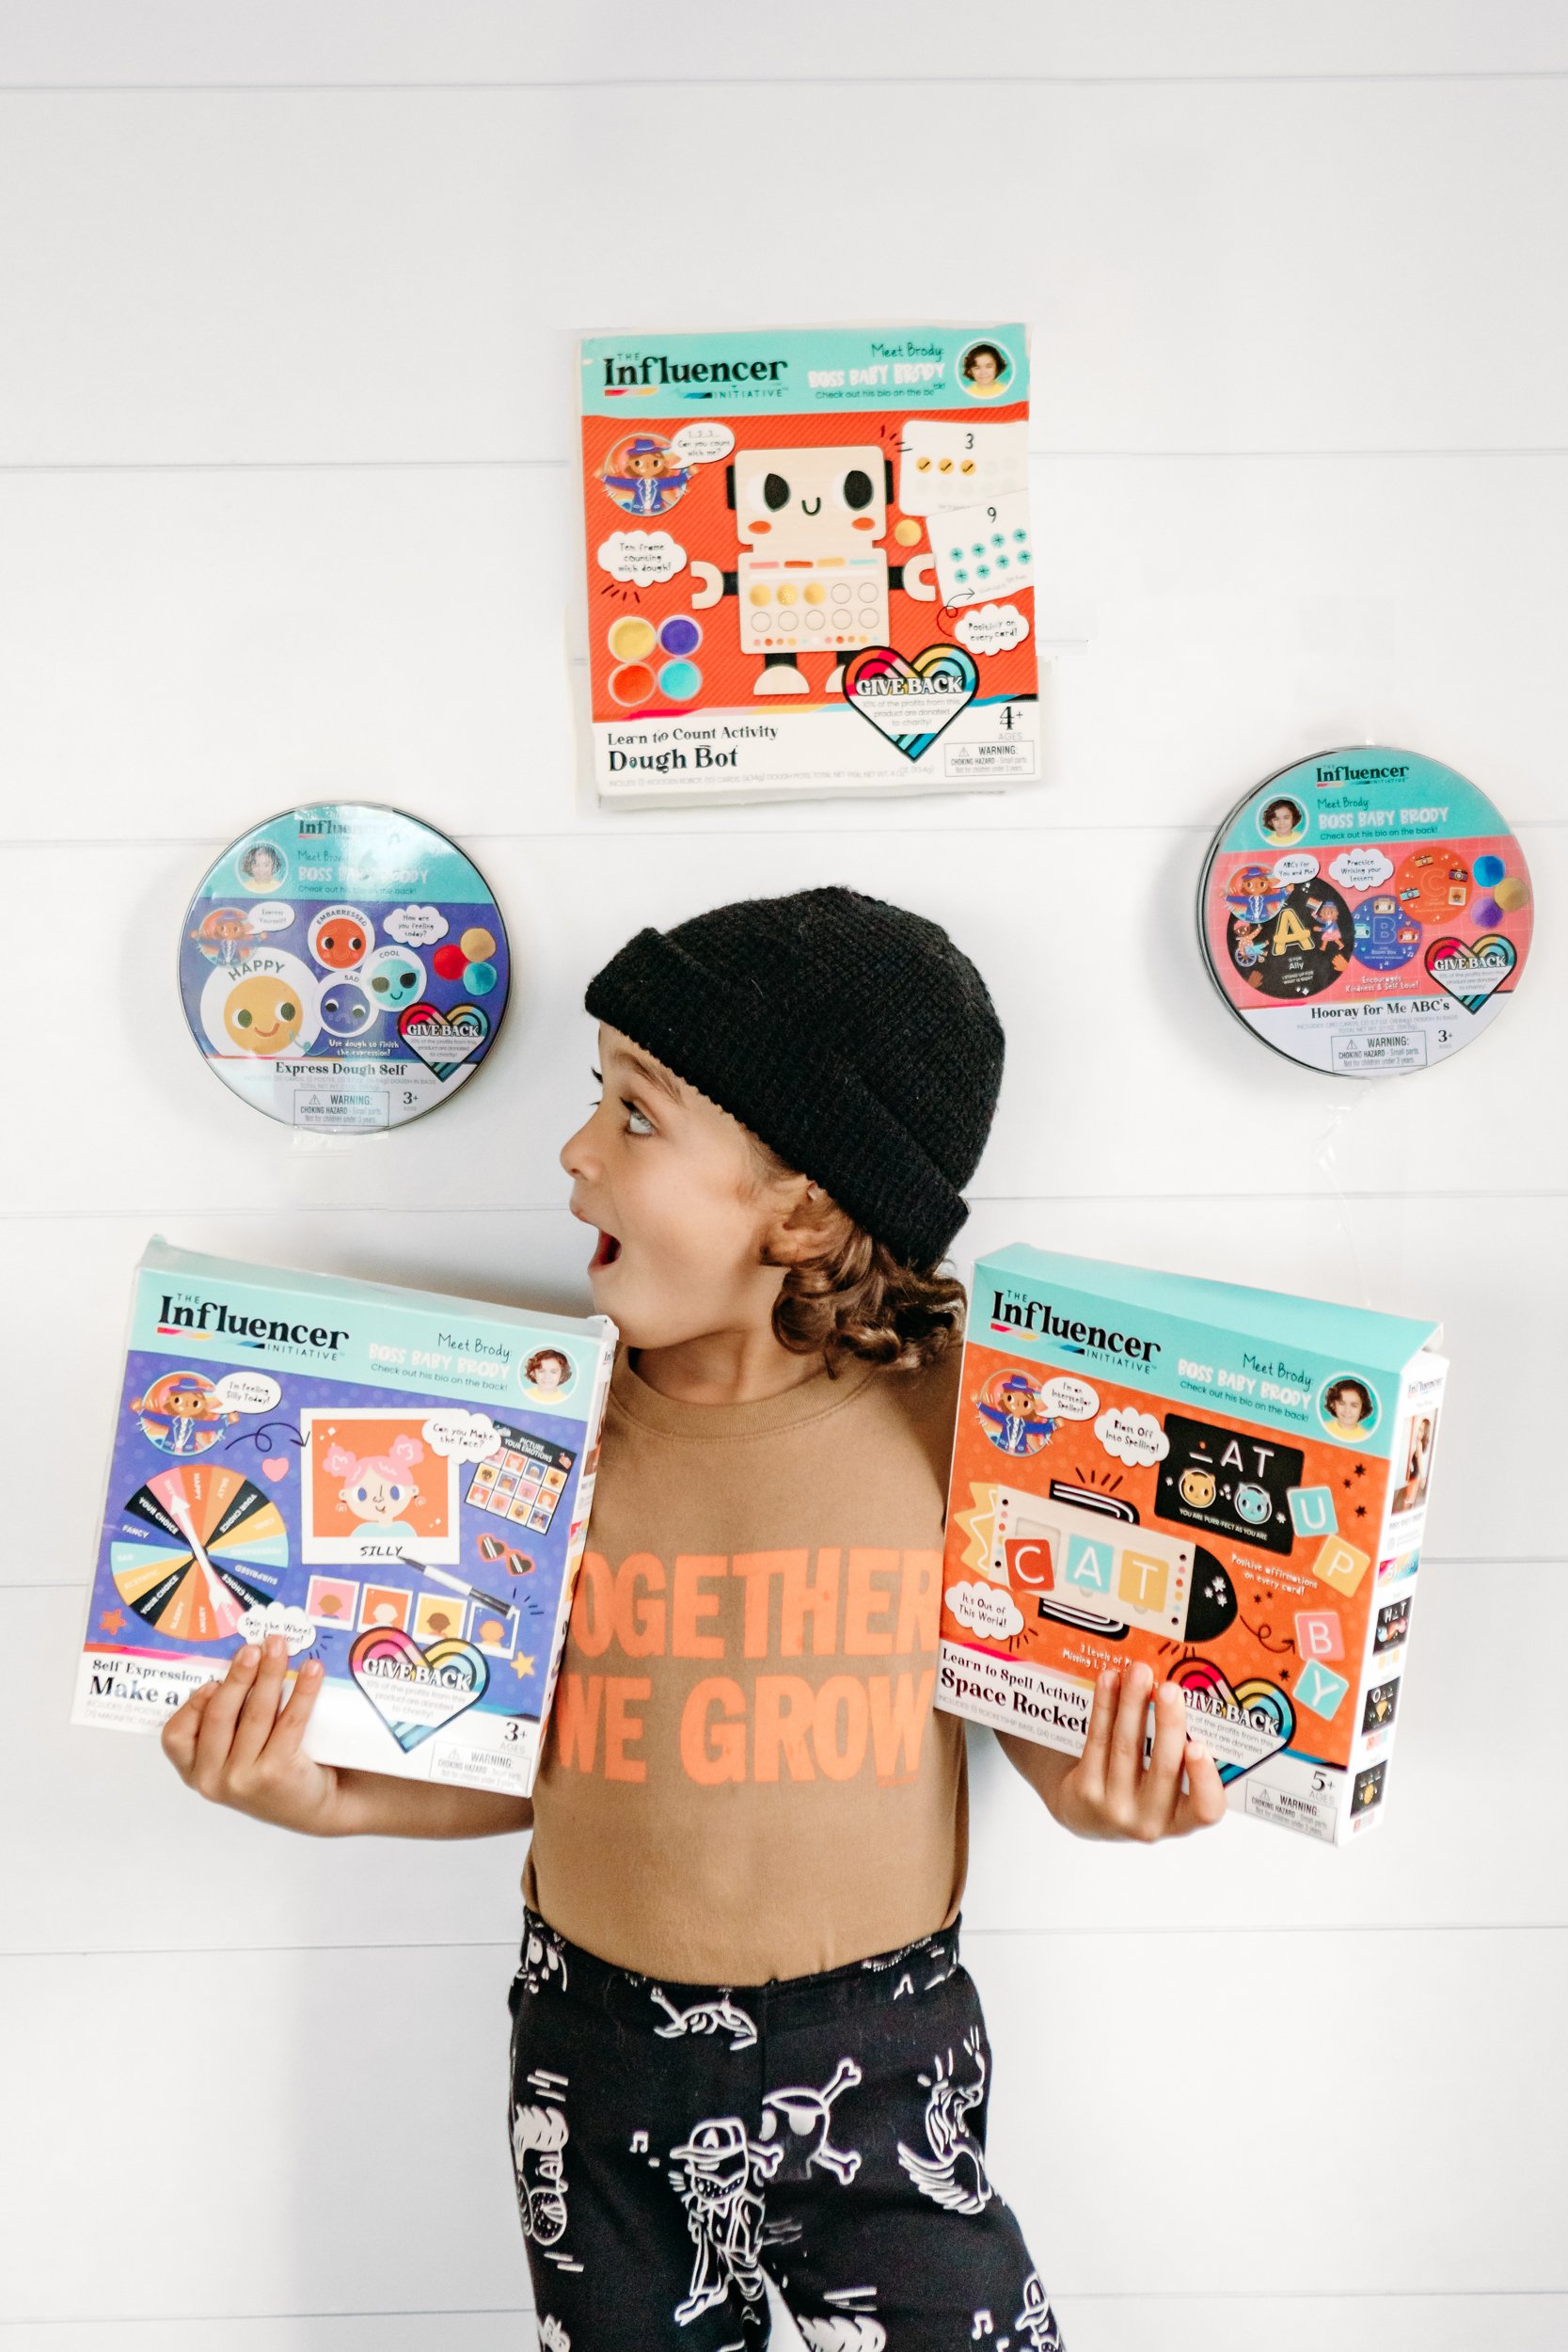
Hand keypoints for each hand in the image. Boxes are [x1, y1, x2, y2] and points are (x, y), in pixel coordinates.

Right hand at [161, 1636, 342, 1836]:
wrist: (314, 1807)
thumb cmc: (271, 1769)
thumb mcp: (237, 1754)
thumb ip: (228, 1722)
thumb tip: (239, 1663)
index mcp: (195, 1771)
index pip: (175, 1736)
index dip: (192, 1704)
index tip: (213, 1678)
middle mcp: (212, 1779)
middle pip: (219, 1714)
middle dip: (238, 1675)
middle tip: (253, 1648)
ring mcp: (243, 1779)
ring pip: (256, 1713)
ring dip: (270, 1673)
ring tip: (280, 1647)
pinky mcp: (276, 1773)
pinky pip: (290, 1721)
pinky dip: (303, 1691)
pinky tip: (312, 1671)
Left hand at [1049, 1661, 1227, 1842]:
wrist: (1083, 1812)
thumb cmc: (1137, 1789)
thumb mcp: (1163, 1789)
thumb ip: (1178, 1756)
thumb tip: (1183, 1694)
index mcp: (1181, 1820)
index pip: (1206, 1810)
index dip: (1205, 1780)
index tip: (1199, 1745)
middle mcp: (1150, 1822)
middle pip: (1163, 1769)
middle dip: (1169, 1723)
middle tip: (1171, 1688)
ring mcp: (1115, 1808)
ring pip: (1127, 1747)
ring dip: (1133, 1703)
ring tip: (1139, 1671)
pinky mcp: (1085, 1791)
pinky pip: (1098, 1740)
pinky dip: (1105, 1706)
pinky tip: (1108, 1681)